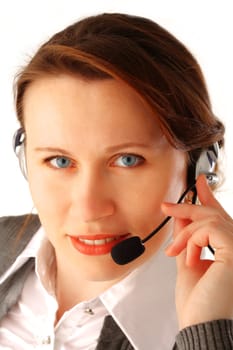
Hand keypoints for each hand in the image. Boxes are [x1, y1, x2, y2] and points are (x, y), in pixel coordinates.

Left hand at [161, 174, 232, 329]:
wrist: (202, 327)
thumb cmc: (198, 304)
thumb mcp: (187, 262)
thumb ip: (186, 239)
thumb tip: (180, 218)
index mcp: (226, 250)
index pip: (219, 217)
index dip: (208, 197)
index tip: (198, 183)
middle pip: (213, 213)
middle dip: (188, 206)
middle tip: (167, 206)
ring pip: (209, 219)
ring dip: (185, 233)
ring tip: (174, 251)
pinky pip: (209, 229)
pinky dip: (192, 240)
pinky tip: (189, 258)